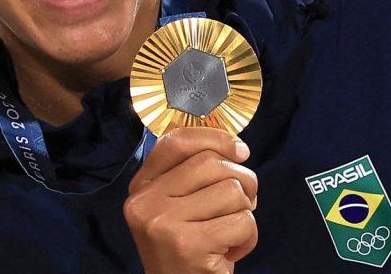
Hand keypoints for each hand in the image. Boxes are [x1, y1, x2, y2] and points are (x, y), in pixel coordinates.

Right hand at [124, 127, 257, 273]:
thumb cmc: (187, 247)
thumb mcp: (175, 207)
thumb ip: (191, 175)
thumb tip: (236, 149)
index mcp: (141, 186)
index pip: (176, 142)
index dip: (215, 138)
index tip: (240, 151)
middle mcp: (145, 201)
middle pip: (211, 163)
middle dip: (242, 181)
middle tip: (242, 205)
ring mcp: (163, 223)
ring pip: (231, 191)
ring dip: (245, 213)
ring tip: (229, 233)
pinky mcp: (188, 245)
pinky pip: (242, 222)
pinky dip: (249, 238)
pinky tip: (231, 252)